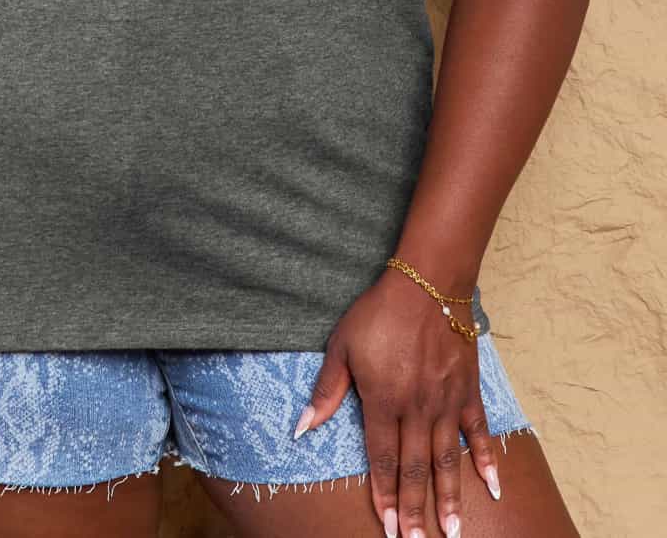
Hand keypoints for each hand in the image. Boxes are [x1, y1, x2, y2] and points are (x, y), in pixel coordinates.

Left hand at [295, 270, 501, 537]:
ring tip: (454, 531)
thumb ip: (326, 390)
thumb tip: (301, 428)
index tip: (387, 527)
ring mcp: (446, 400)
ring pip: (447, 459)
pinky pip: (479, 431)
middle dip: (415, 509)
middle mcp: (416, 407)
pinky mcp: (468, 389)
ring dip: (450, 497)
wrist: (426, 282)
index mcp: (383, 399)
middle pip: (415, 468)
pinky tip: (493, 487)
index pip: (382, 459)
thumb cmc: (378, 312)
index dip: (384, 496)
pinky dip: (487, 459)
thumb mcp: (341, 345)